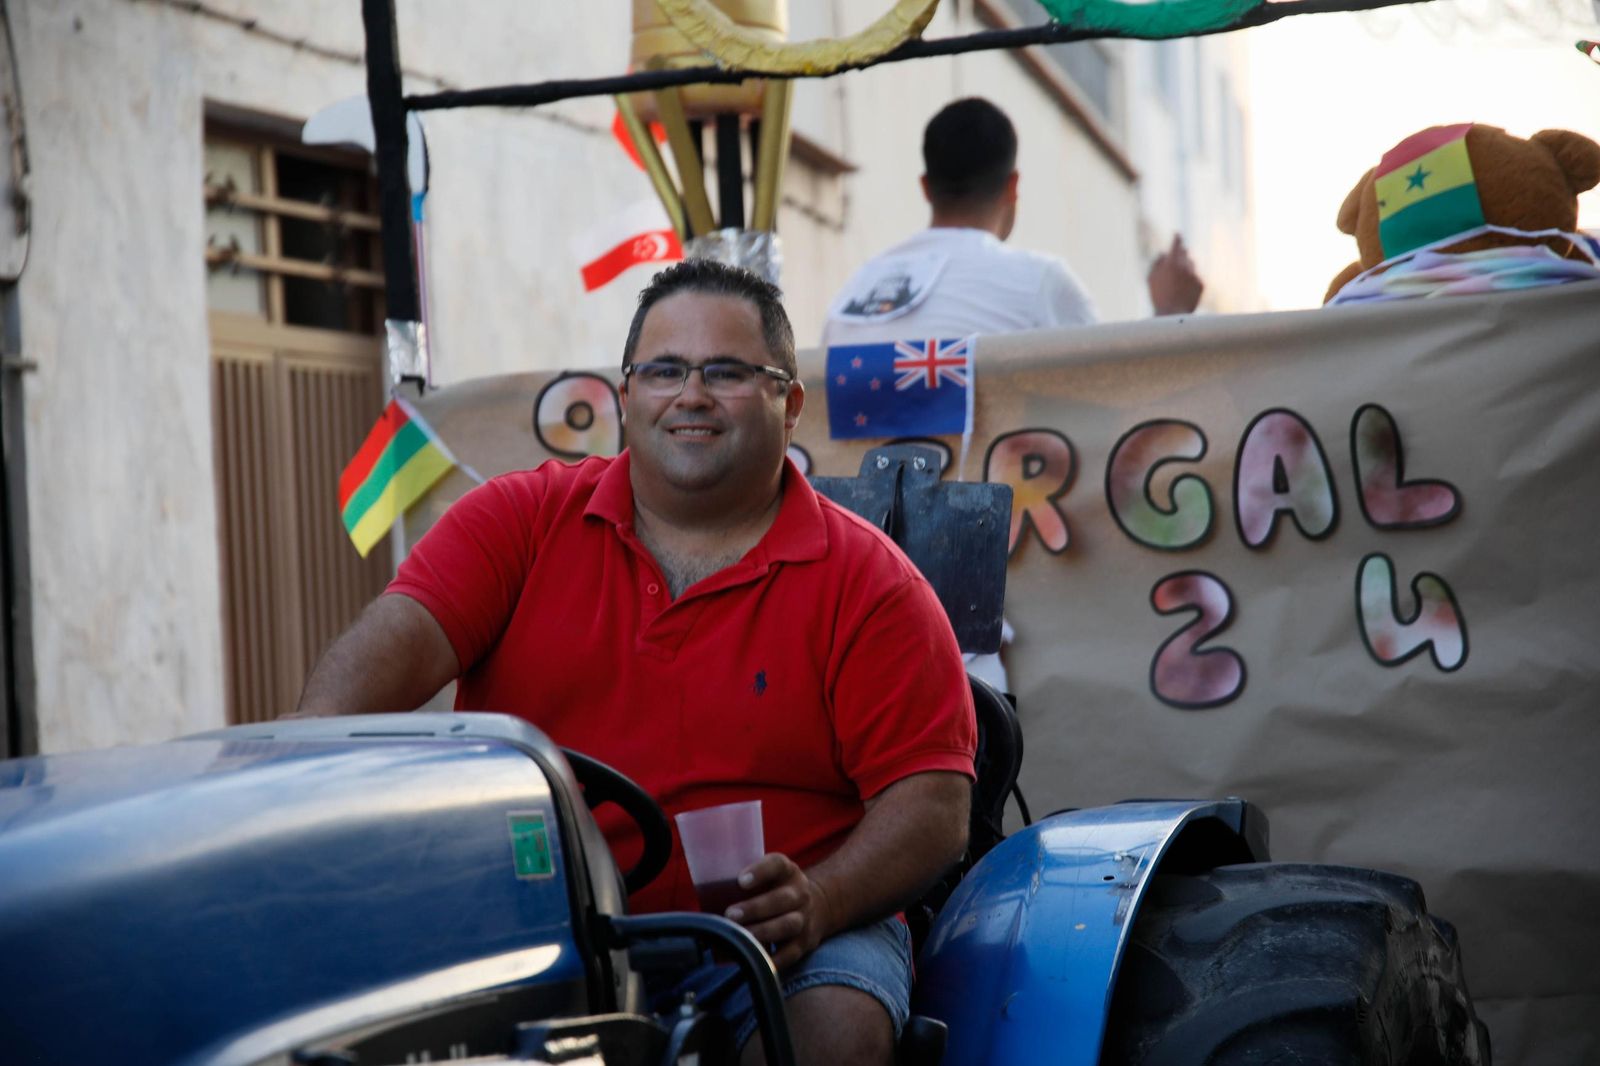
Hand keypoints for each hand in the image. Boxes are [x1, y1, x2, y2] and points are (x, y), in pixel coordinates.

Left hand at [724, 852, 837, 970]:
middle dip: (756, 908)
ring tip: (742, 937)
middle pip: (782, 899)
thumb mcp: (769, 877)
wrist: (818, 906)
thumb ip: (744, 883)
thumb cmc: (776, 890)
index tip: (740, 880)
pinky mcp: (805, 942)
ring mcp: (804, 918)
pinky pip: (790, 953)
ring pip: (788, 925)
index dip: (760, 871)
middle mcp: (799, 893)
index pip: (777, 864)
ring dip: (763, 932)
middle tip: (730, 914)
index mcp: (787, 872)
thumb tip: (705, 896)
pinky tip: (756, 960)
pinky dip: (774, 959)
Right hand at [1147, 234, 1203, 315]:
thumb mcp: (1150, 279)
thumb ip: (1157, 263)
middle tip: (1175, 261)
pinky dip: (1190, 281)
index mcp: (1172, 263)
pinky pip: (1196, 277)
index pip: (1176, 243)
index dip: (1177, 237)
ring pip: (1191, 265)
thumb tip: (1163, 254)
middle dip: (1180, 254)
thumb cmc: (1158, 297)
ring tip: (1176, 282)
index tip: (1177, 234)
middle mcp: (1186, 266)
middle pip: (1185, 253)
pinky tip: (1183, 291)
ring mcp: (1195, 275)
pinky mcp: (1202, 284)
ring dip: (1185, 268)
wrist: (1173, 315)